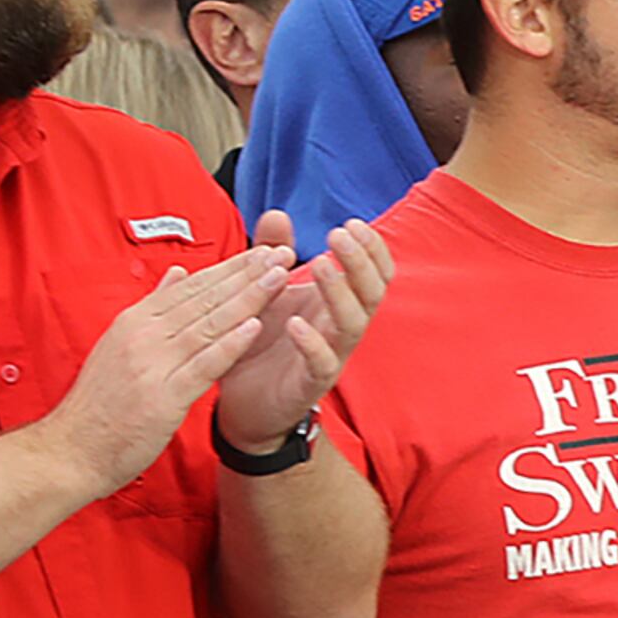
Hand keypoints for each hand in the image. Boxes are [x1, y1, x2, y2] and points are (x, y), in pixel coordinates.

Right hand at [45, 246, 292, 497]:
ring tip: (278, 276)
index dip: (230, 267)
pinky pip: (202, 365)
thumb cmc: (101, 405)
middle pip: (204, 298)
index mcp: (134, 321)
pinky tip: (256, 326)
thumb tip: (179, 272)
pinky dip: (229, 344)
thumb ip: (154, 309)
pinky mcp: (162, 396)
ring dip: (247, 298)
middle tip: (282, 252)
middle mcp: (142, 335)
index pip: (191, 286)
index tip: (263, 250)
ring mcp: (151, 364)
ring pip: (208, 323)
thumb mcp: (121, 345)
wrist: (71, 451)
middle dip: (246, 273)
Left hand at [215, 212, 393, 456]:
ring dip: (340, 292)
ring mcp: (330, 355)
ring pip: (352, 323)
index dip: (371, 248)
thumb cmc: (260, 343)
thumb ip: (272, 253)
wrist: (244, 403)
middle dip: (361, 262)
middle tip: (341, 234)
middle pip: (371, 293)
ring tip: (322, 265)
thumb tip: (277, 214)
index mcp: (335, 304)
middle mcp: (340, 328)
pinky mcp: (310, 383)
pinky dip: (313, 343)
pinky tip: (296, 324)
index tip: (353, 223)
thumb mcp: (264, 291)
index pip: (373, 273)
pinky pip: (322, 363)